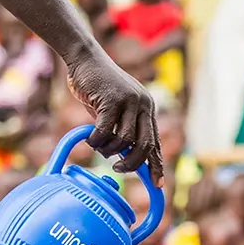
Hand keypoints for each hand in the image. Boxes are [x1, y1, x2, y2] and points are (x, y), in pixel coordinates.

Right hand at [64, 47, 162, 183]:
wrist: (85, 59)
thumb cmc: (98, 87)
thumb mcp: (114, 110)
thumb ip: (121, 128)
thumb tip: (124, 155)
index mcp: (147, 108)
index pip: (156, 142)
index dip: (157, 165)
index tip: (158, 185)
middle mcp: (143, 104)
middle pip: (145, 145)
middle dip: (132, 163)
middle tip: (117, 168)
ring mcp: (129, 101)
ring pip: (124, 140)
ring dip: (108, 150)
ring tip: (99, 146)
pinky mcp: (112, 99)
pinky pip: (105, 130)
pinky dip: (96, 140)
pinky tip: (90, 139)